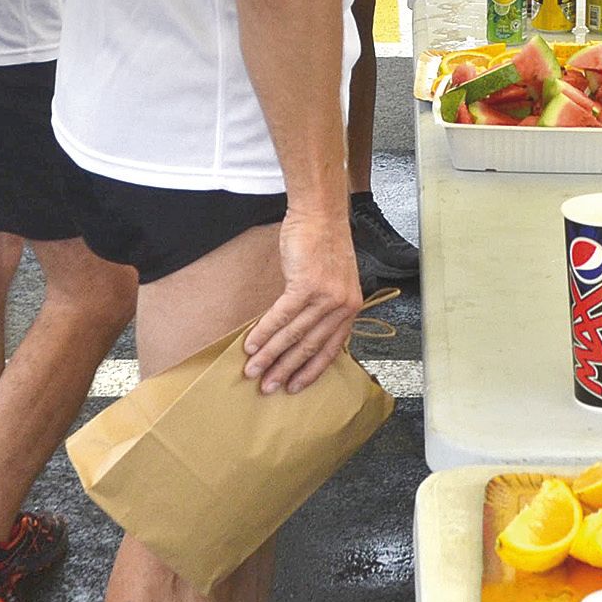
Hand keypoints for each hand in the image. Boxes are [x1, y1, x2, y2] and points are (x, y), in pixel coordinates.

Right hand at [243, 202, 362, 393]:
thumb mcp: (332, 281)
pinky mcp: (307, 284)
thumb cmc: (323, 244)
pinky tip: (251, 344)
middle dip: (285, 370)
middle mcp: (342, 306)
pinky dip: (264, 332)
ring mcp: (326, 296)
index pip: (331, 349)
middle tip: (267, 387)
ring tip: (253, 370)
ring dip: (270, 355)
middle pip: (310, 347)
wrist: (320, 215)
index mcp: (350, 308)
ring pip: (294, 334)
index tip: (294, 386)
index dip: (310, 371)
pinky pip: (281, 315)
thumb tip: (298, 334)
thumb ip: (322, 308)